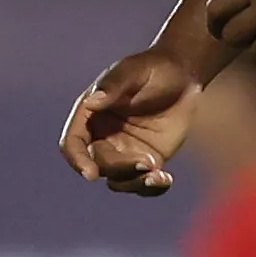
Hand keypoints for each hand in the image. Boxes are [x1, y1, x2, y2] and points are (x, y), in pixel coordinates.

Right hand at [58, 48, 202, 195]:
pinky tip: (165, 180)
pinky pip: (142, 184)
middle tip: (147, 162)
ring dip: (135, 183)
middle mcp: (103, 137)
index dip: (77, 160)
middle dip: (119, 169)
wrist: (183, 76)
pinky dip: (151, 188)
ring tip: (159, 176)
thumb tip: (93, 102)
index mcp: (90, 115)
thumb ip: (113, 85)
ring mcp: (125, 152)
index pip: (72, 143)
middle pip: (98, 165)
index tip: (90, 174)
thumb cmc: (154, 68)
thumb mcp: (133, 71)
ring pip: (118, 180)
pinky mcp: (147, 161)